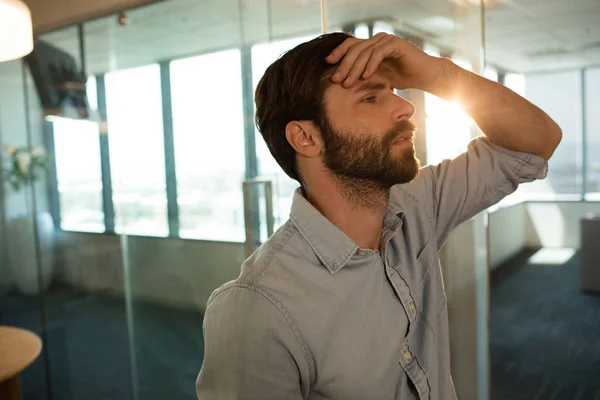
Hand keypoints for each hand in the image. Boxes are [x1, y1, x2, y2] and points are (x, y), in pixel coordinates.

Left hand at [325, 33, 444, 91]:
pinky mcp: (396, 44)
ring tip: (348, 82)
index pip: (350, 46)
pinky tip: (365, 76)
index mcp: (371, 45)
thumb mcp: (378, 77)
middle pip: (355, 49)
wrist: (424, 75)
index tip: (327, 64)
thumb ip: (363, 74)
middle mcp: (377, 39)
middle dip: (343, 65)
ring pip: (365, 52)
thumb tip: (342, 82)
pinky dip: (370, 65)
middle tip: (336, 79)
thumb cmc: (402, 77)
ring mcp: (386, 40)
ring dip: (355, 68)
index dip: (338, 53)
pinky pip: (378, 53)